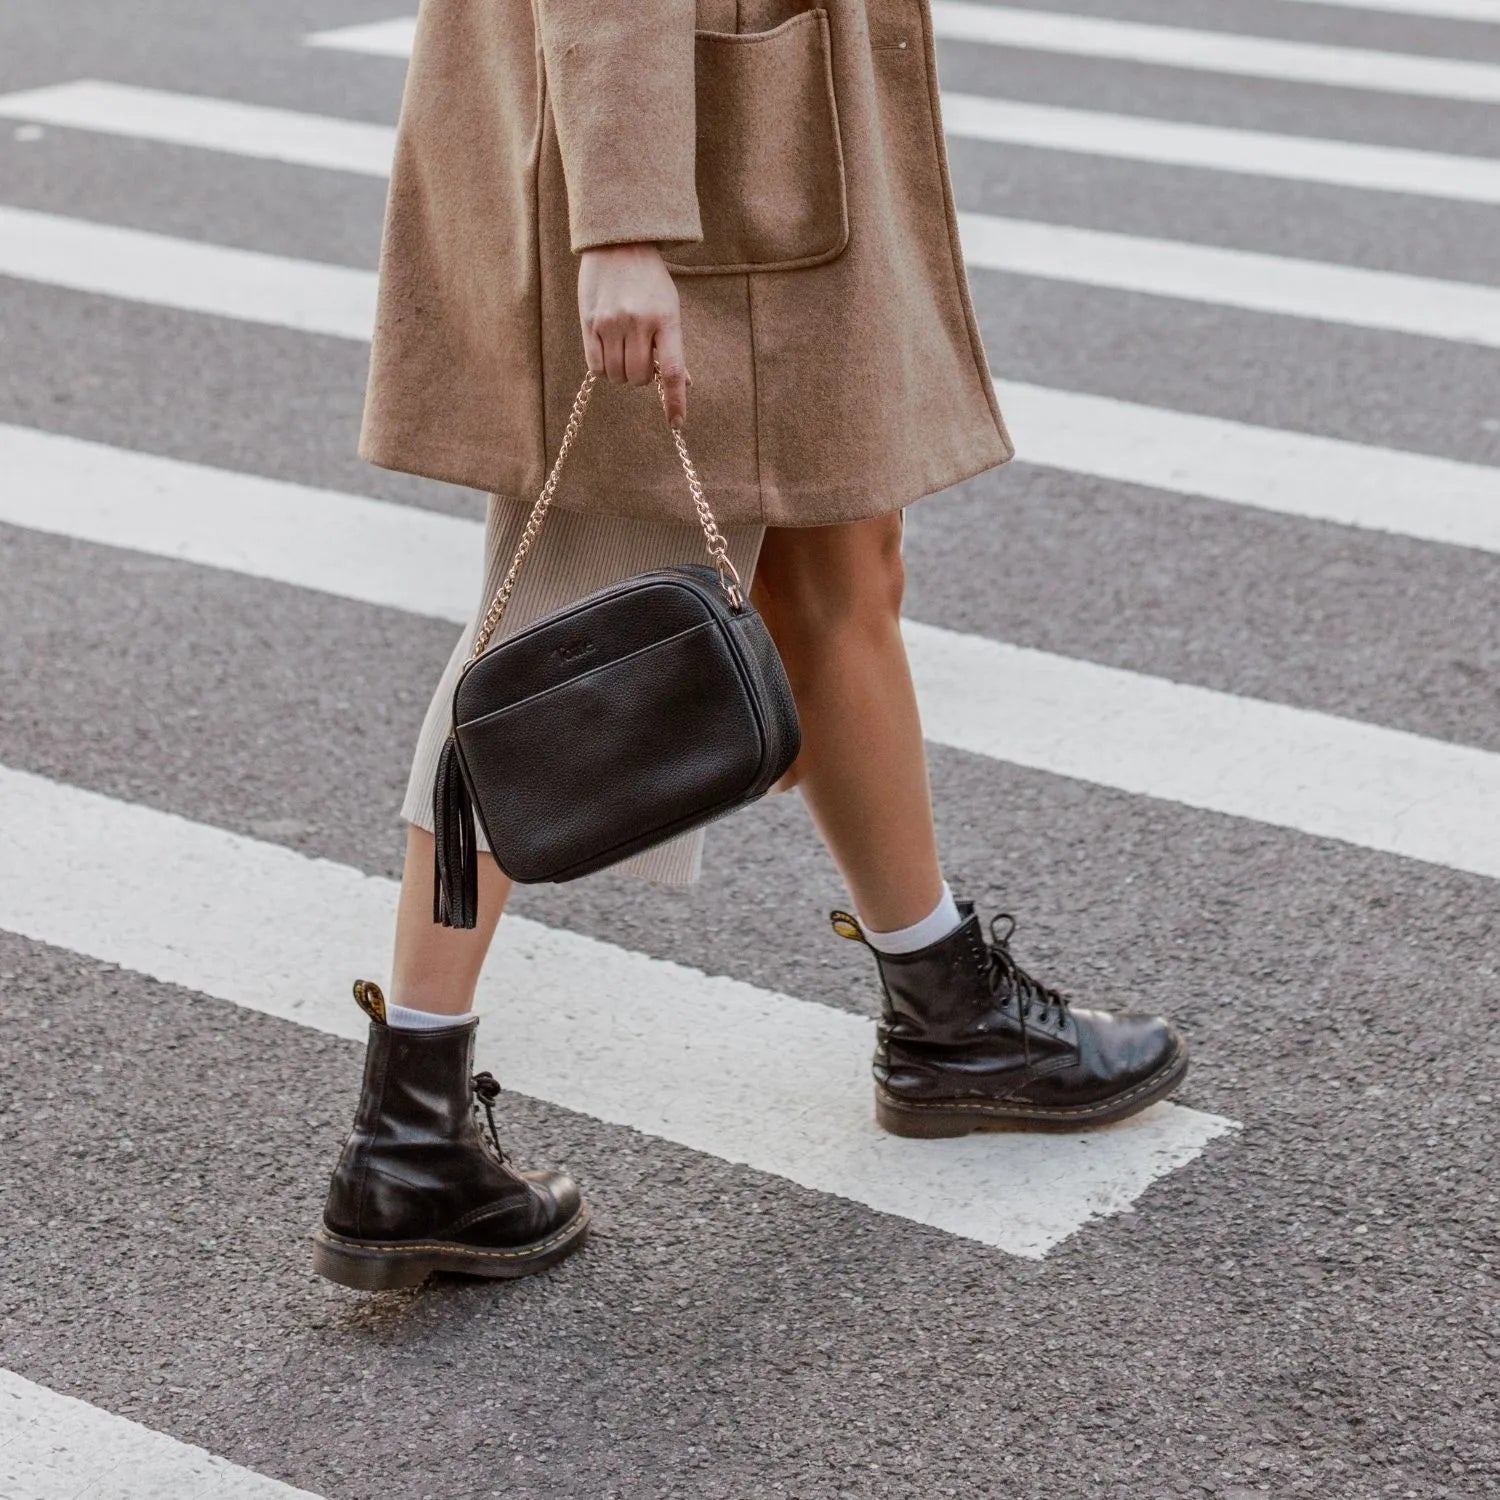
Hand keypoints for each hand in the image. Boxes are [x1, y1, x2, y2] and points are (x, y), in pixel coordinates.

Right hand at [577, 243, 688, 427]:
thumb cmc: (649, 281)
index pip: (673, 371)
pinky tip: (608, 352)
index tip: (677, 423)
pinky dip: (604, 369)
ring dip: (622, 374)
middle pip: (640, 378)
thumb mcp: (669, 308)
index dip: (676, 401)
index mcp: (666, 319)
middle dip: (642, 377)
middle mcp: (638, 322)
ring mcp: (611, 323)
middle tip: (641, 358)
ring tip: (624, 351)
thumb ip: (672, 346)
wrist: (618, 243)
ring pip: (617, 376)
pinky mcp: (589, 322)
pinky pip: (596, 367)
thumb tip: (683, 384)